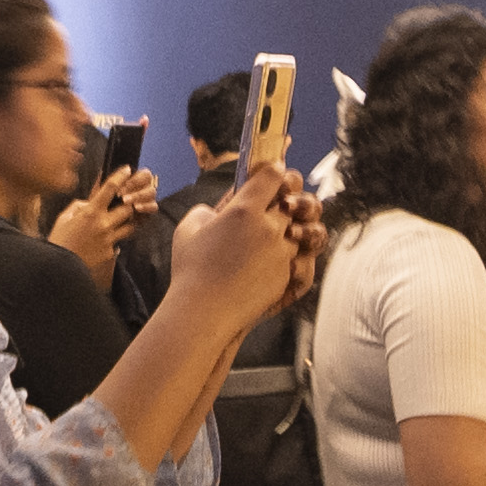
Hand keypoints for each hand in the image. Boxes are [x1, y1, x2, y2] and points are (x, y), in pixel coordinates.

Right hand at [48, 166, 159, 273]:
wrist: (60, 270)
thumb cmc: (58, 241)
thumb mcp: (63, 219)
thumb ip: (78, 207)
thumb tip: (88, 204)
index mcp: (90, 212)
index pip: (110, 189)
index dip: (120, 177)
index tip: (127, 169)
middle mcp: (104, 224)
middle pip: (128, 208)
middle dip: (130, 203)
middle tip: (130, 200)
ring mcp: (110, 240)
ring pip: (130, 226)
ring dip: (129, 221)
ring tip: (125, 219)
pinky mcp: (111, 254)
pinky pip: (119, 243)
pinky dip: (115, 240)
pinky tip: (106, 242)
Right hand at [165, 144, 321, 342]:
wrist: (204, 313)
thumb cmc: (191, 271)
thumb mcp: (189, 228)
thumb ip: (208, 211)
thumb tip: (218, 212)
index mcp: (244, 210)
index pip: (274, 175)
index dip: (274, 172)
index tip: (272, 176)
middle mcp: (268, 228)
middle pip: (292, 202)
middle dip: (284, 202)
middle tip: (273, 207)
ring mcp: (281, 252)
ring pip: (297, 230)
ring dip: (286, 231)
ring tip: (267, 239)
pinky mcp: (286, 274)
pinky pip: (294, 257)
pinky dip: (283, 256)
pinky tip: (264, 263)